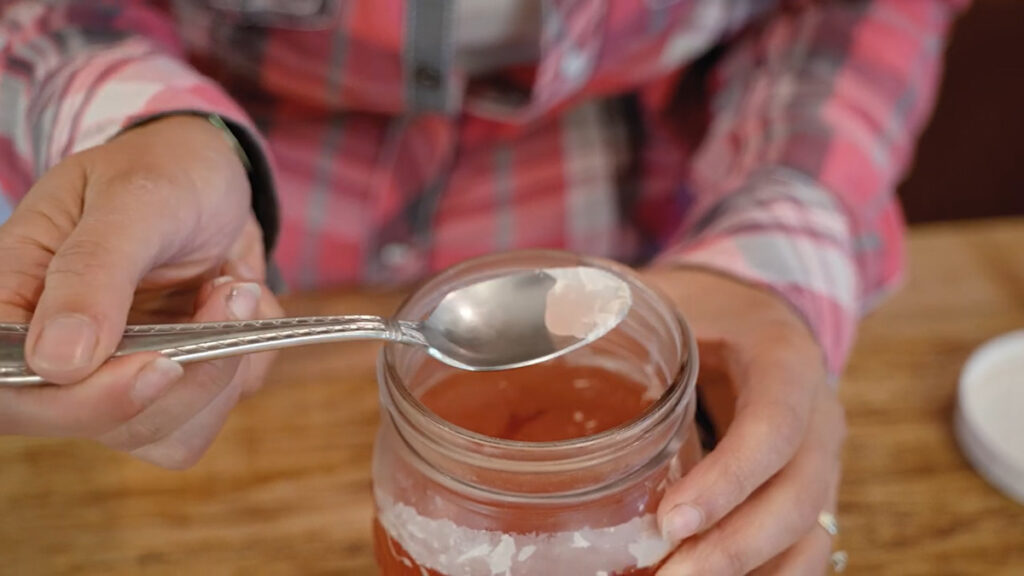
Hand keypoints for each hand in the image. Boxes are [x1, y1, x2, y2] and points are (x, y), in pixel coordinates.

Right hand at [0, 116, 282, 467]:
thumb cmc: (163, 172)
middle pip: (91, 424)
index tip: (159, 364)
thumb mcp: (133, 199)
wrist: (216, 180)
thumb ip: (93, 270)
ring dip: (219, 368)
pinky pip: (206, 419)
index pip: (12, 391)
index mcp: (14, 301)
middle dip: (177, 378)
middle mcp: (54, 354)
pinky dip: (242, 369)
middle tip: (225, 298)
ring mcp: (111, 378)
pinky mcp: (166, 392)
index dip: (79, 401)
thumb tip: (57, 362)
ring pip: (160, 434)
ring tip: (235, 289)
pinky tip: (241, 310)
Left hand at [641, 268, 845, 575]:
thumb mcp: (670, 296)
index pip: (772, 427)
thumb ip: (613, 306)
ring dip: (745, 571)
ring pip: (807, 535)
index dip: (728, 479)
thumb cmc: (705, 309)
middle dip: (731, 549)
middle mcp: (819, 418)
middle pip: (796, 499)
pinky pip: (803, 550)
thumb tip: (543, 315)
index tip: (671, 521)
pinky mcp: (810, 495)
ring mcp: (822, 463)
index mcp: (786, 361)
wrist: (757, 316)